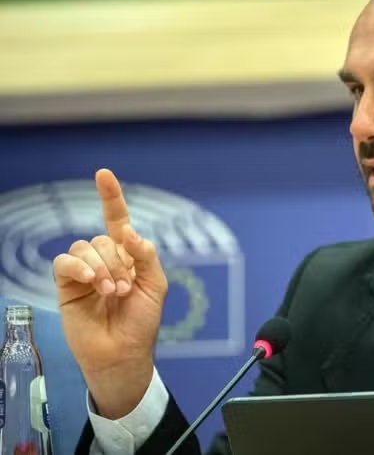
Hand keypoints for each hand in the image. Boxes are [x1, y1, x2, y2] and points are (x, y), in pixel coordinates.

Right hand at [52, 169, 167, 418]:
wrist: (123, 353)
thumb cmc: (142, 321)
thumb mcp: (156, 285)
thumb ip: (146, 256)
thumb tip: (129, 232)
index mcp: (128, 256)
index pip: (116, 220)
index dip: (111, 198)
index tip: (103, 174)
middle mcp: (105, 259)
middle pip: (104, 238)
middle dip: (117, 261)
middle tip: (124, 289)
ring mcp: (84, 271)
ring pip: (86, 247)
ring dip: (102, 268)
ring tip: (112, 292)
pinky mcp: (66, 285)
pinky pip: (65, 262)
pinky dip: (79, 267)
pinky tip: (90, 282)